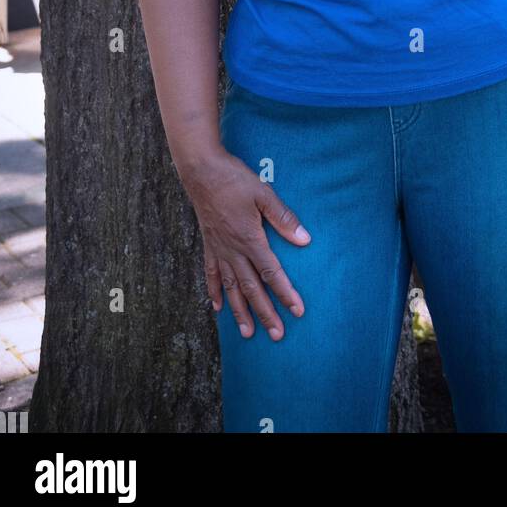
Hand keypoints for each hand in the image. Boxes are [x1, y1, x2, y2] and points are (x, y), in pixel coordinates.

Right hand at [181, 148, 311, 340]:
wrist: (202, 172)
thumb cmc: (235, 180)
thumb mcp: (264, 194)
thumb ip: (284, 218)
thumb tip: (305, 239)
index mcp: (250, 239)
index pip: (271, 273)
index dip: (285, 294)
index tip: (297, 311)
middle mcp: (233, 250)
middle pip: (251, 288)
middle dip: (265, 312)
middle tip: (277, 335)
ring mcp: (219, 249)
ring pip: (230, 288)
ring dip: (240, 311)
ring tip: (247, 333)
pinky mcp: (209, 244)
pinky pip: (211, 274)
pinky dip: (214, 292)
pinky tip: (217, 307)